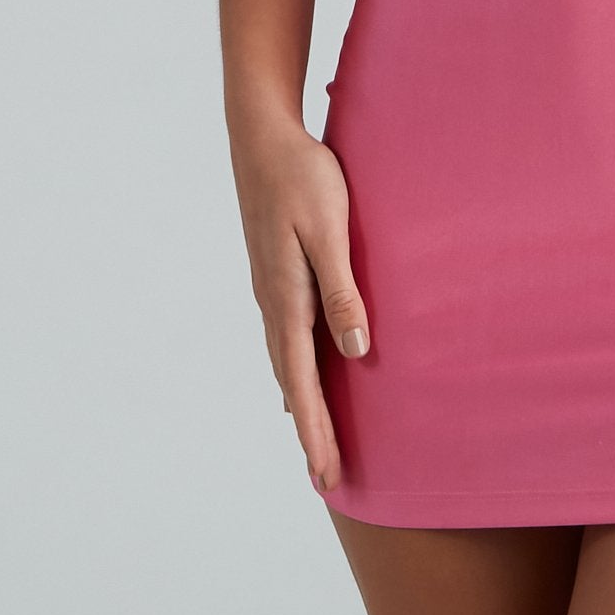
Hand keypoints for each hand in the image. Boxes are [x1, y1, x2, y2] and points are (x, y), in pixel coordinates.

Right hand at [233, 113, 370, 495]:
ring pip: (286, 361)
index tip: (326, 475)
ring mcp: (271, 288)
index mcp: (286, 299)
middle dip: (310, 430)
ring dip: (302, 403)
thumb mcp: (328, 230)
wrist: (261, 136)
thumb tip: (353, 352)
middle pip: (291, 382)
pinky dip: (295, 368)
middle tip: (325, 478)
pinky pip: (287, 336)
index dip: (317, 431)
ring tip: (314, 438)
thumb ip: (341, 290)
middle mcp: (273, 302)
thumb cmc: (303, 177)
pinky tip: (300, 373)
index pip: (302, 382)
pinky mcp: (275, 273)